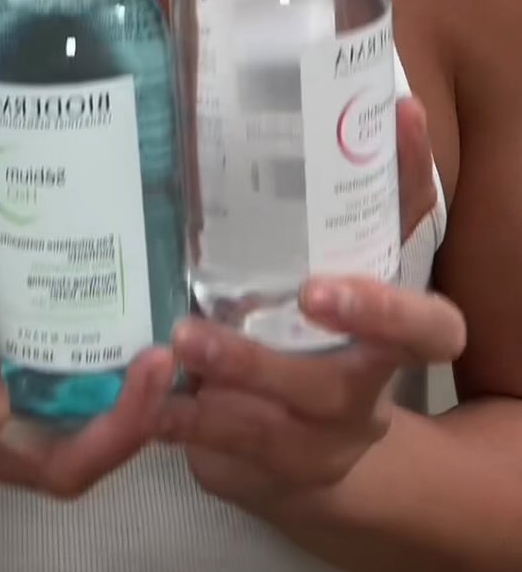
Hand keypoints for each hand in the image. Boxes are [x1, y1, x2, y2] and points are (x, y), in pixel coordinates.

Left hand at [160, 97, 466, 512]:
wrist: (317, 447)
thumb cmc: (338, 323)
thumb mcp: (363, 263)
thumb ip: (382, 192)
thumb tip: (397, 103)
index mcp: (397, 344)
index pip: (428, 331)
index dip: (384, 313)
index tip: (321, 286)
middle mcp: (361, 399)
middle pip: (342, 385)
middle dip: (268, 357)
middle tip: (222, 318)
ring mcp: (313, 446)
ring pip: (273, 424)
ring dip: (220, 378)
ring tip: (173, 343)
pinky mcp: (261, 469)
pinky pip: (222, 451)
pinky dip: (179, 420)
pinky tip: (141, 394)